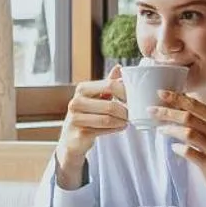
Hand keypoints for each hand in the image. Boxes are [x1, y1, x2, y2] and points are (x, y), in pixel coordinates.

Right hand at [55, 65, 129, 186]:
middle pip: (110, 105)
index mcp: (82, 89)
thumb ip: (107, 83)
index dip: (125, 92)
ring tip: (127, 121)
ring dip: (121, 121)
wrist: (71, 139)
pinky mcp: (79, 134)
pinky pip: (103, 131)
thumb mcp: (96, 97)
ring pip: (107, 119)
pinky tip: (121, 127)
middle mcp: (76, 102)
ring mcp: (75, 119)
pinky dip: (115, 129)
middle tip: (132, 114)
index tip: (134, 99)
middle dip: (125, 111)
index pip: (110, 85)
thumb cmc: (87, 115)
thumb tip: (118, 67)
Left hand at [153, 90, 205, 206]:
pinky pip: (189, 152)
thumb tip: (177, 107)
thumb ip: (202, 121)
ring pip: (188, 133)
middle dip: (167, 112)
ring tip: (159, 129)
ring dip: (170, 129)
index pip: (195, 104)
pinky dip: (178, 149)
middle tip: (151, 110)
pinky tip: (173, 148)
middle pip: (189, 116)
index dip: (177, 97)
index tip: (160, 92)